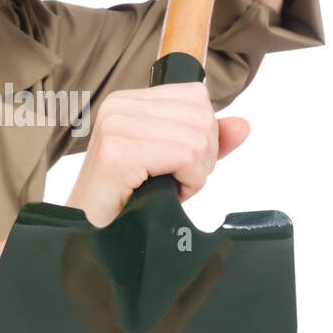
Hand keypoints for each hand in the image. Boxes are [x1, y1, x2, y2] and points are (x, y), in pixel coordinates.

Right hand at [65, 82, 251, 227]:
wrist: (90, 235)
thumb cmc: (127, 202)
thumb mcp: (172, 164)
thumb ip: (206, 141)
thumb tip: (242, 125)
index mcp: (128, 101)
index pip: (196, 96)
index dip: (203, 134)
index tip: (182, 163)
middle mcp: (118, 106)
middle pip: (201, 116)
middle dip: (202, 157)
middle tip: (176, 180)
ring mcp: (116, 127)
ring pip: (197, 138)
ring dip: (194, 174)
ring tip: (168, 188)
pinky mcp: (118, 153)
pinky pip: (185, 157)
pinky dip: (188, 182)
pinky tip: (167, 193)